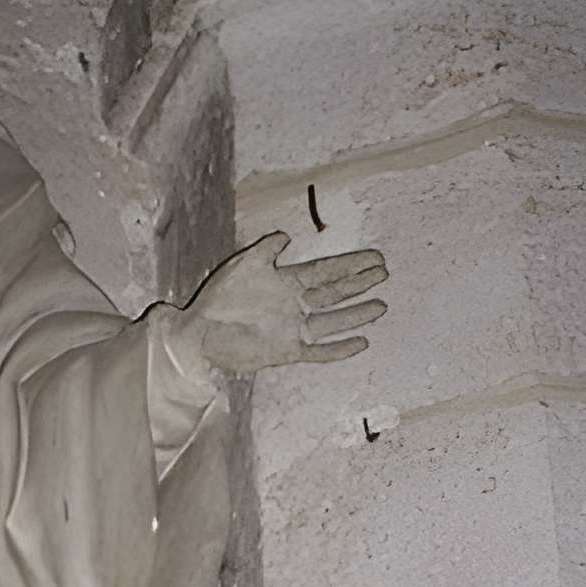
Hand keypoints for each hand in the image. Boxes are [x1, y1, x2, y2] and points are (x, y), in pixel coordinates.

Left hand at [168, 232, 387, 375]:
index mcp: (286, 282)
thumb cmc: (218, 300)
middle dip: (359, 283)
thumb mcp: (244, 264)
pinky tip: (361, 343)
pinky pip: (319, 351)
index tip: (374, 258)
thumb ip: (267, 249)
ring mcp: (293, 329)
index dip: (350, 264)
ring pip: (333, 320)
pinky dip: (339, 349)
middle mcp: (294, 305)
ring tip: (381, 306)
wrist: (200, 334)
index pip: (326, 271)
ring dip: (357, 314)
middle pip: (335, 292)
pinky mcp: (287, 351)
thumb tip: (287, 235)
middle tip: (385, 273)